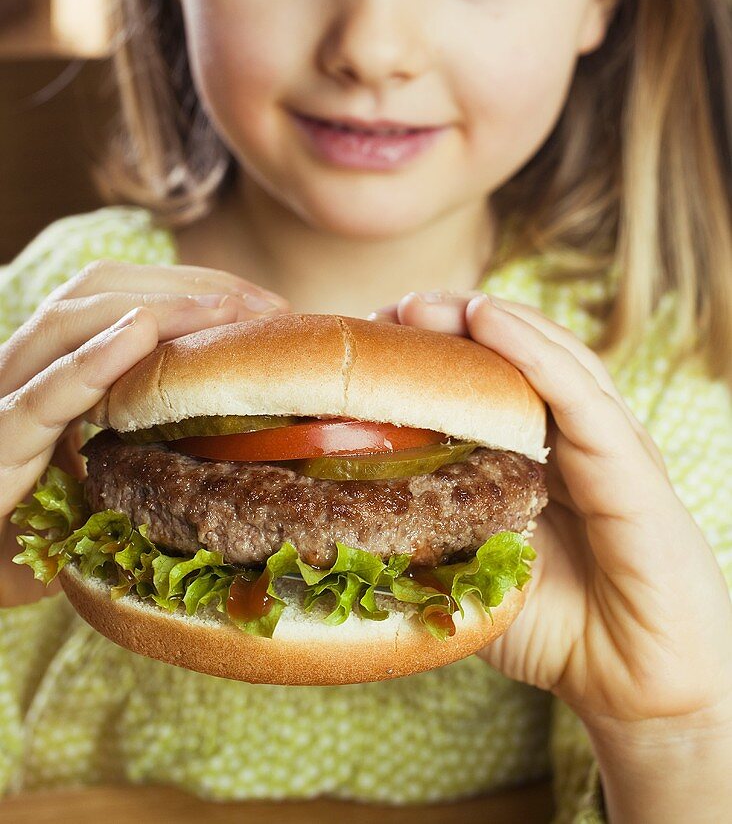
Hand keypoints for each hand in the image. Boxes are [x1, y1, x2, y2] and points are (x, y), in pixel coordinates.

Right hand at [0, 259, 288, 518]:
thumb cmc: (39, 536)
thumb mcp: (109, 475)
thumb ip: (152, 437)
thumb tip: (240, 426)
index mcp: (49, 364)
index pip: (117, 292)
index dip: (189, 286)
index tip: (261, 303)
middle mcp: (19, 370)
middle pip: (99, 289)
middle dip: (188, 287)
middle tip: (265, 309)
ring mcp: (3, 402)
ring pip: (69, 321)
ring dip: (158, 308)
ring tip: (224, 310)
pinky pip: (41, 397)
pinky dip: (91, 361)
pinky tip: (139, 333)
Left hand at [368, 291, 731, 739]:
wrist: (642, 689)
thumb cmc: (559, 630)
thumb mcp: (475, 573)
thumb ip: (430, 538)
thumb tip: (343, 522)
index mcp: (543, 454)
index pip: (492, 381)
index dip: (436, 352)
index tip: (373, 336)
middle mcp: (579, 438)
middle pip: (519, 356)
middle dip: (454, 324)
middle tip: (391, 309)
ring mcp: (611, 447)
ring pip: (551, 358)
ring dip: (488, 320)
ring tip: (429, 301)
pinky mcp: (635, 470)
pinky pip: (582, 399)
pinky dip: (534, 353)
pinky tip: (489, 317)